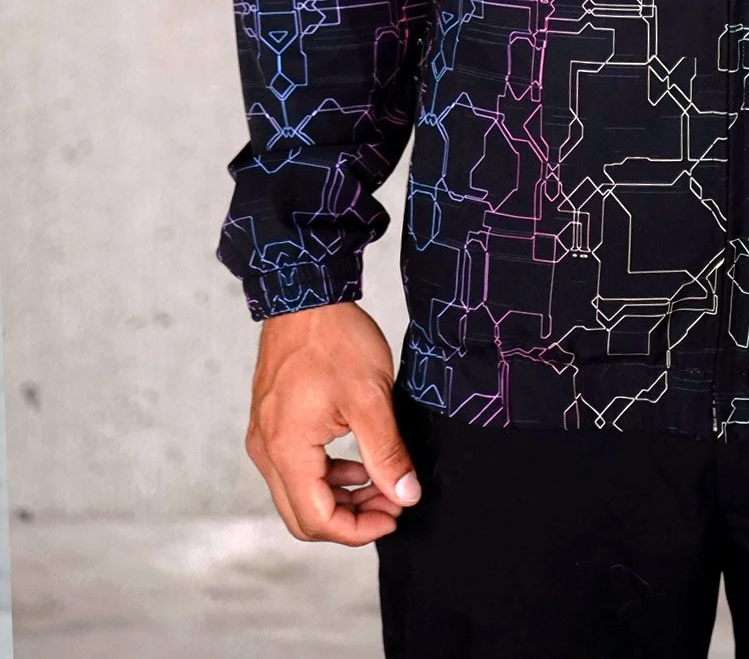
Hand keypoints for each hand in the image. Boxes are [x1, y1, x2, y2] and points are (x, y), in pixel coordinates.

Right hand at [245, 300, 420, 545]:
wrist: (306, 296)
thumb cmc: (335, 340)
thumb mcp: (371, 398)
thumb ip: (387, 453)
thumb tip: (405, 496)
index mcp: (286, 450)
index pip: (317, 520)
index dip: (359, 530)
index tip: (395, 515)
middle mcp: (266, 450)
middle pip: (303, 515)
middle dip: (350, 517)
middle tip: (392, 501)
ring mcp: (265, 436)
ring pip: (299, 493)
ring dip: (341, 496)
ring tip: (383, 481)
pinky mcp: (271, 422)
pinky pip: (295, 468)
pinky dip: (327, 474)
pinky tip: (358, 461)